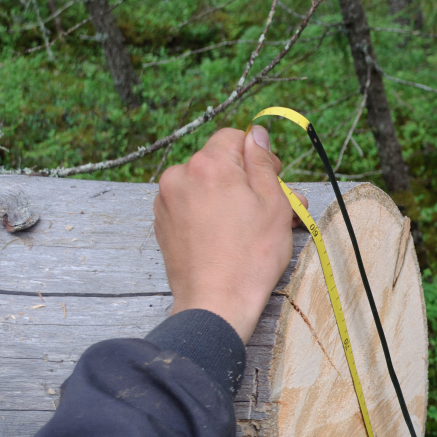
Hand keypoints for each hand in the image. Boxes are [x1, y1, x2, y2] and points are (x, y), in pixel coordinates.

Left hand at [153, 126, 304, 342]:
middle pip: (218, 162)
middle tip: (270, 207)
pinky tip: (225, 237)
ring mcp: (166, 200)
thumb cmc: (251, 256)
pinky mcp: (162, 223)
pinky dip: (208, 213)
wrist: (216, 302)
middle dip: (244, 179)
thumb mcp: (274, 204)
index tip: (273, 177)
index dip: (258, 154)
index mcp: (209, 164)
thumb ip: (262, 163)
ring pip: (204, 185)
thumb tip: (256, 135)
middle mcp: (180, 175)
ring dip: (226, 196)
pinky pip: (190, 205)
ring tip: (248, 227)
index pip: (234, 137)